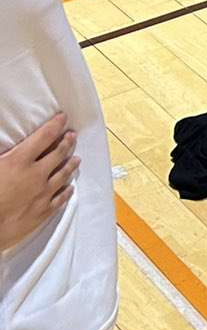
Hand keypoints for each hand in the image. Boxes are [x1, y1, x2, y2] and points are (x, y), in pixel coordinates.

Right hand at [0, 113, 78, 250]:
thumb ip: (5, 156)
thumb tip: (11, 151)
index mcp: (19, 161)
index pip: (43, 137)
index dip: (55, 125)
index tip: (63, 118)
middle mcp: (35, 175)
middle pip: (58, 154)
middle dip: (66, 142)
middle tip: (72, 136)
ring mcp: (42, 194)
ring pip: (63, 175)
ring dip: (70, 164)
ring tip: (76, 158)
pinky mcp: (43, 212)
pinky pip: (61, 198)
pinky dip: (67, 190)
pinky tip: (70, 187)